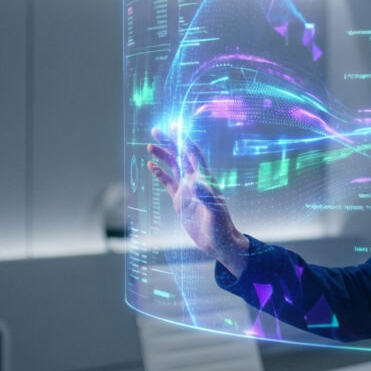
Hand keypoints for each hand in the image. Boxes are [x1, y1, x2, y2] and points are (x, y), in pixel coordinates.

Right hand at [147, 125, 248, 276]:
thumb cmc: (221, 227)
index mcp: (206, 180)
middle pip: (181, 156)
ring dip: (163, 156)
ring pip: (173, 167)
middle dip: (170, 142)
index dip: (185, 140)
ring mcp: (187, 191)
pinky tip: (151, 166)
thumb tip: (196, 182)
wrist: (218, 243)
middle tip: (156, 130)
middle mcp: (196, 182)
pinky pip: (168, 183)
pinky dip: (160, 173)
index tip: (175, 126)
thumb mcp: (214, 212)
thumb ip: (206, 197)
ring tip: (150, 146)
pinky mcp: (179, 201)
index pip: (194, 155)